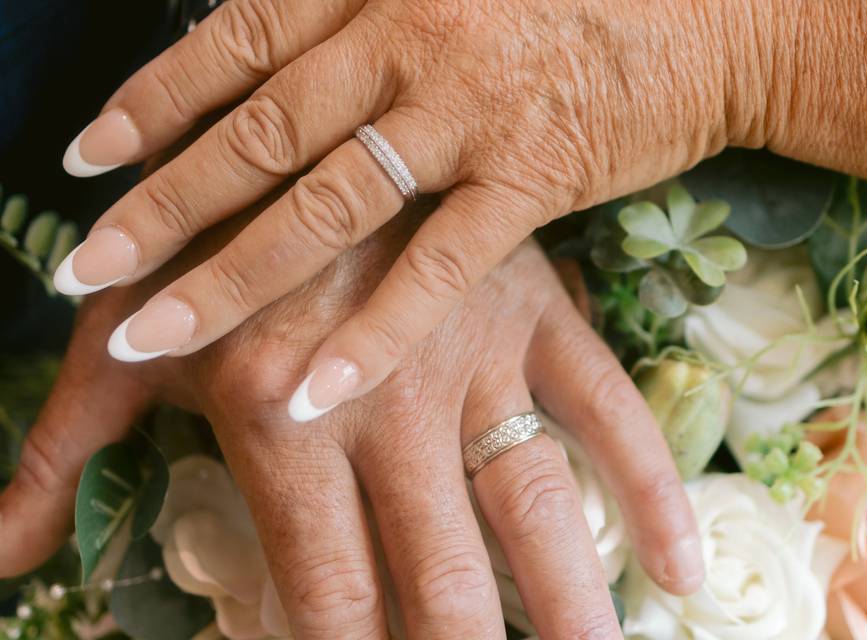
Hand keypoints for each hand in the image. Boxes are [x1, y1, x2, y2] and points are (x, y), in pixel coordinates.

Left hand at [4, 202, 702, 637]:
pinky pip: (609, 412)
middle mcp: (387, 404)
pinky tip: (679, 569)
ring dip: (568, 608)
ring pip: (534, 510)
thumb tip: (2, 558)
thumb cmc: (204, 240)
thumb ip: (65, 454)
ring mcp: (474, 360)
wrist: (298, 117)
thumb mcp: (122, 343)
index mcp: (282, 420)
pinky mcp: (535, 317)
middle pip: (441, 577)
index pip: (324, 591)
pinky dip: (649, 491)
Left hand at [52, 0, 757, 418]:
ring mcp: (468, 113)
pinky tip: (310, 391)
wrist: (710, 16)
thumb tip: (290, 73)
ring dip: (229, 276)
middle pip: (259, 133)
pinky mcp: (531, 179)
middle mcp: (410, 37)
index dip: (157, 99)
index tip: (91, 156)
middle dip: (162, 203)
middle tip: (86, 266)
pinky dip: (373, 335)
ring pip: (325, 205)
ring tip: (153, 336)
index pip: (241, 41)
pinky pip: (436, 270)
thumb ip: (370, 24)